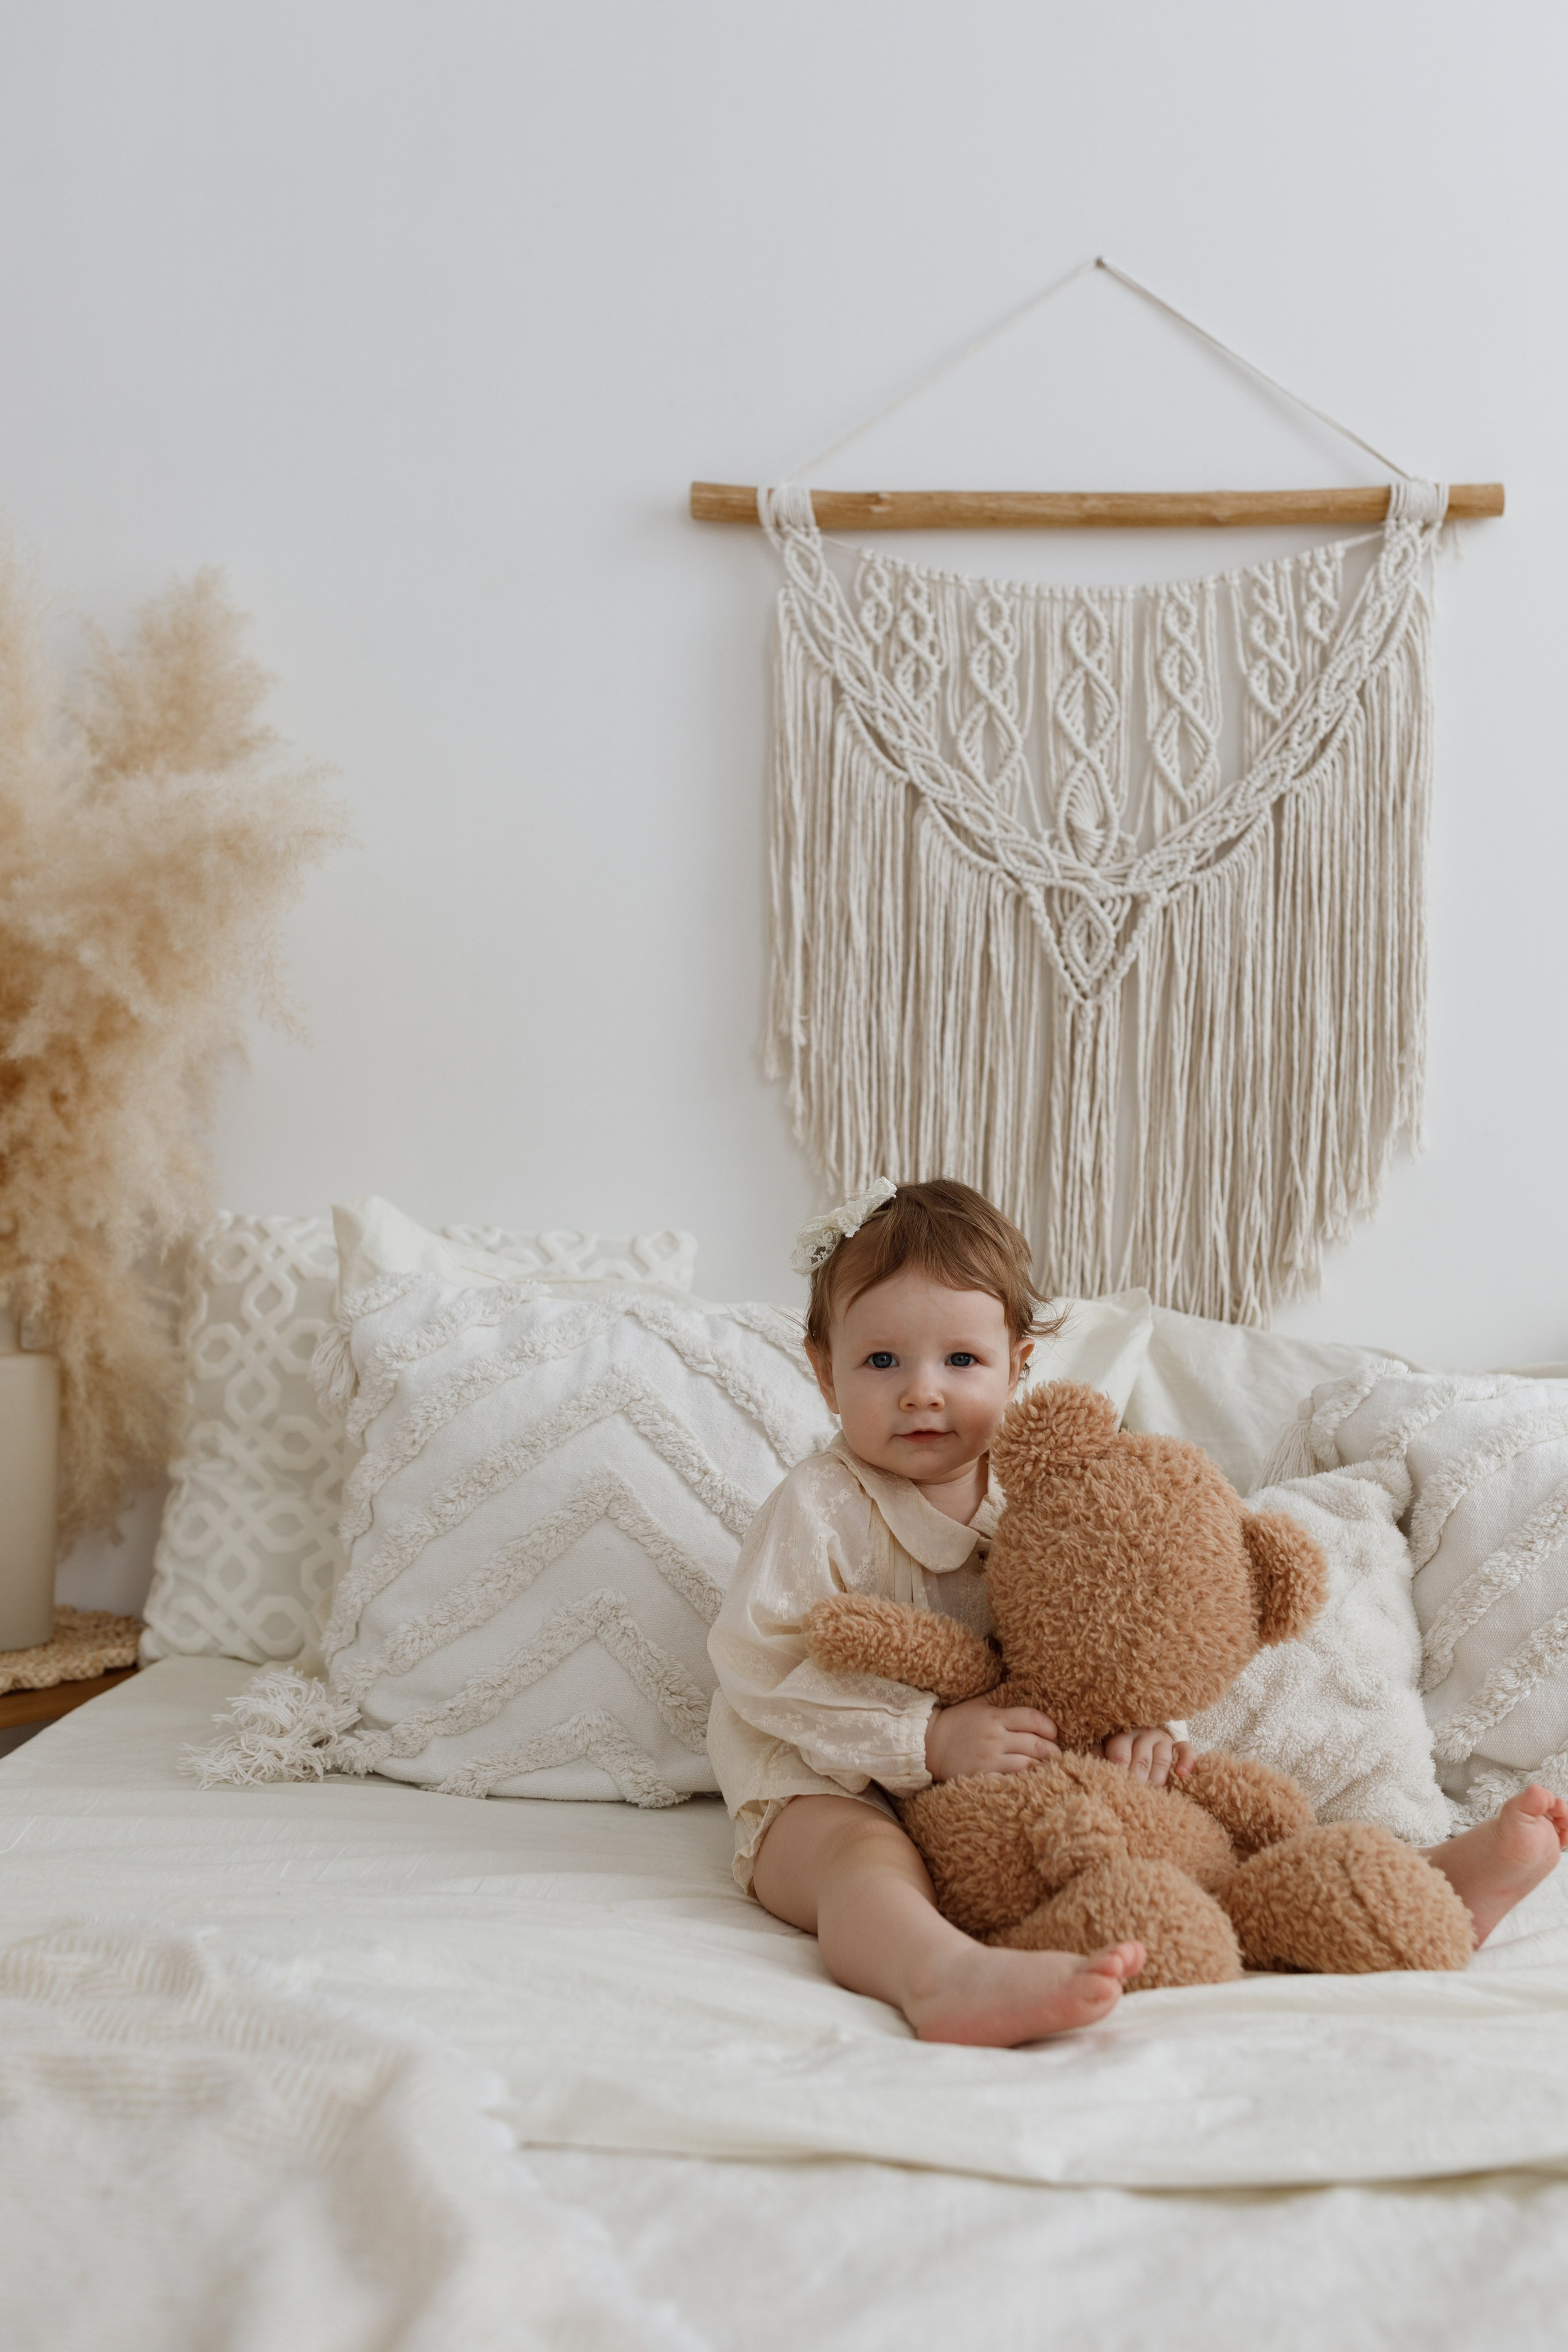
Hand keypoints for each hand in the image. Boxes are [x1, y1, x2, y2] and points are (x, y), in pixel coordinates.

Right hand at [926, 1695, 1059, 1781]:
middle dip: (1052, 1751)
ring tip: (1049, 1770)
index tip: (1053, 1733)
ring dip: (1042, 1768)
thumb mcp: (978, 1703)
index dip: (1049, 1726)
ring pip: (1027, 1765)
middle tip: (1057, 1755)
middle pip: (1036, 1744)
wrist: (929, 1744)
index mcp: (995, 1717)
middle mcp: (995, 1738)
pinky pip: (1010, 1782)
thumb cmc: (956, 1722)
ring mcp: (989, 1760)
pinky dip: (1023, 1782)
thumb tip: (1021, 1683)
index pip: (1032, 1718)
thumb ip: (1000, 1696)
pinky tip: (1030, 1783)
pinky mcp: (982, 1777)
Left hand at [1097, 1728, 1194, 1787]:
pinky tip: (1181, 1775)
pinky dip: (1185, 1762)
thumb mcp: (1104, 1754)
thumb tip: (1091, 1774)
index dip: (1118, 1774)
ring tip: (1153, 1794)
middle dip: (1137, 1782)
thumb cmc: (1117, 1755)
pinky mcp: (1178, 1746)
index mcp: (1119, 1735)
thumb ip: (1098, 1760)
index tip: (1116, 1791)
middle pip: (1141, 1760)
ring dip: (1157, 1779)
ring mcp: (1161, 1739)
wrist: (1138, 1743)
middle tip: (1134, 1799)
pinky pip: (1186, 1750)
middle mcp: (1141, 1733)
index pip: (1119, 1754)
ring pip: (1162, 1759)